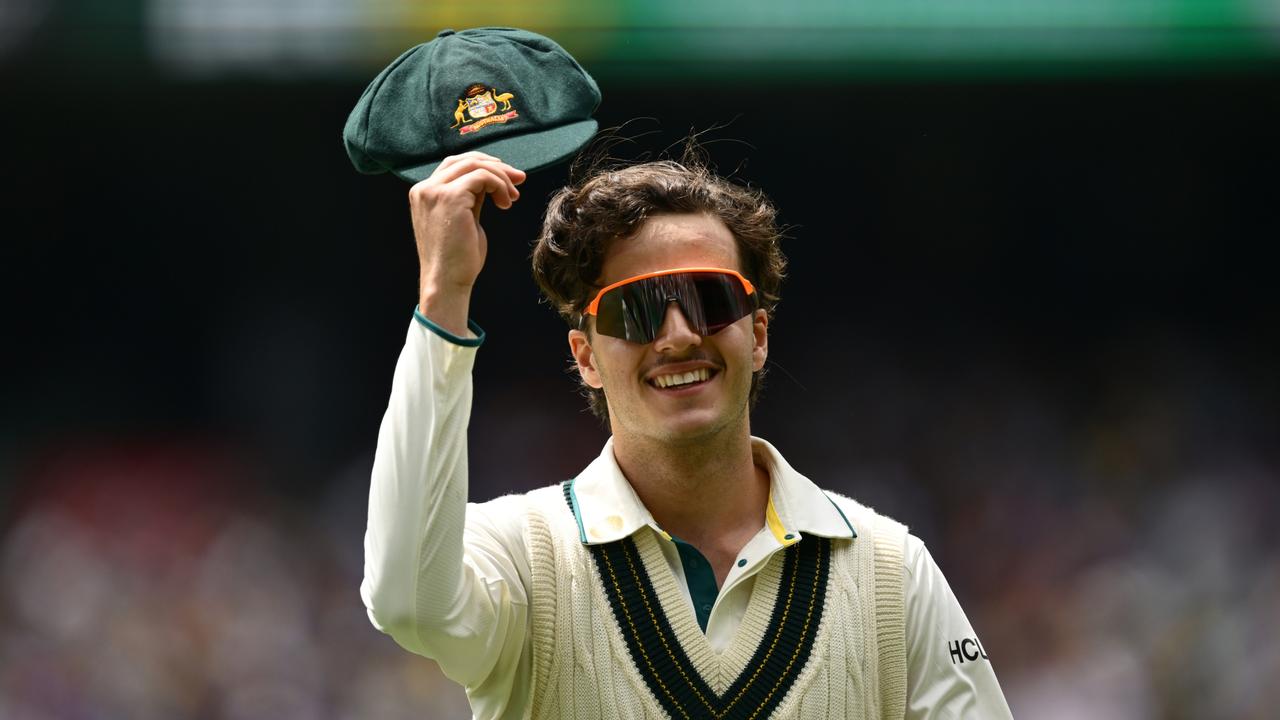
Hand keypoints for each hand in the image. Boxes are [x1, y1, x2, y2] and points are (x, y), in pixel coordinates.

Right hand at [408, 152, 525, 334]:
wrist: (447, 282)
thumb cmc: (458, 259)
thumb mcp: (464, 219)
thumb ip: (471, 197)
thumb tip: (491, 179)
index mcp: (424, 193)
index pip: (455, 165)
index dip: (483, 166)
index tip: (507, 179)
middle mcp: (424, 188)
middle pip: (465, 159)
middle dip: (496, 167)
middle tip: (519, 180)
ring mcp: (434, 191)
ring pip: (475, 165)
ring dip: (501, 178)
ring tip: (513, 198)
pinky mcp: (450, 197)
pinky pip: (482, 176)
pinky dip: (499, 185)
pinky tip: (506, 204)